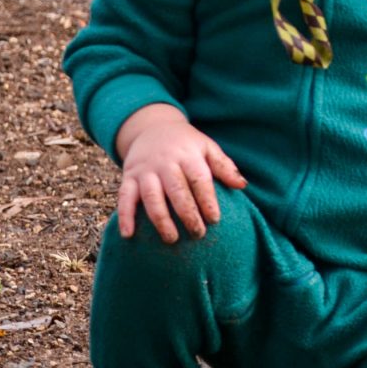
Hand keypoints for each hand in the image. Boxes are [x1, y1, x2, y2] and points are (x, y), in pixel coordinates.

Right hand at [111, 104, 245, 242]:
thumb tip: (242, 185)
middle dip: (187, 213)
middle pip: (176, 190)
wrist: (152, 128)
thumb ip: (224, 166)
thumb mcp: (207, 147)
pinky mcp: (128, 177)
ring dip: (160, 219)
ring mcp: (145, 170)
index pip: (199, 179)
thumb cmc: (186, 145)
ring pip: (151, 196)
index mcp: (187, 155)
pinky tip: (128, 235)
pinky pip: (124, 197)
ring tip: (171, 238)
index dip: (207, 200)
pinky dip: (124, 216)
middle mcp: (165, 163)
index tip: (215, 219)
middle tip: (198, 234)